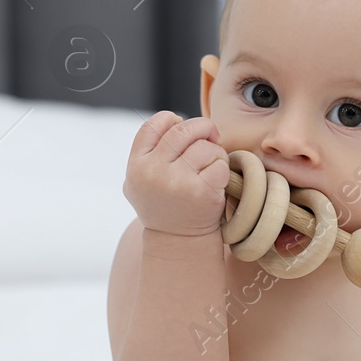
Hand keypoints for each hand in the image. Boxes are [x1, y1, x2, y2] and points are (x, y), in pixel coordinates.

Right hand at [123, 111, 229, 237]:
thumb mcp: (141, 179)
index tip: (184, 130)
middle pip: (184, 129)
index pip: (155, 124)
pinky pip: (220, 165)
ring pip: (206, 147)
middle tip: (211, 137)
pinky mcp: (202, 193)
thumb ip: (149, 150)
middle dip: (203, 128)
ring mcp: (177, 182)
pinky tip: (217, 181)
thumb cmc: (163, 204)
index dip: (173, 120)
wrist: (177, 241)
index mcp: (136, 164)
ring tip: (211, 167)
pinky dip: (224, 170)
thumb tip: (175, 119)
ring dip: (215, 153)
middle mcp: (153, 172)